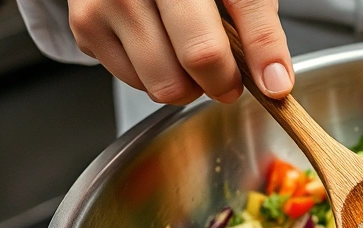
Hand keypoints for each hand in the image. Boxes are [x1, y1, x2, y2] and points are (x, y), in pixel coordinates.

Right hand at [68, 0, 293, 104]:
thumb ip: (260, 29)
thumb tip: (275, 84)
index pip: (226, 30)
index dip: (256, 63)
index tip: (271, 85)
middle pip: (195, 61)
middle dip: (220, 81)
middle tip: (224, 70)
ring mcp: (106, 4)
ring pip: (161, 86)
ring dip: (185, 84)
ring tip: (186, 51)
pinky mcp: (86, 27)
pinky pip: (133, 83)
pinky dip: (153, 76)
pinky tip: (157, 44)